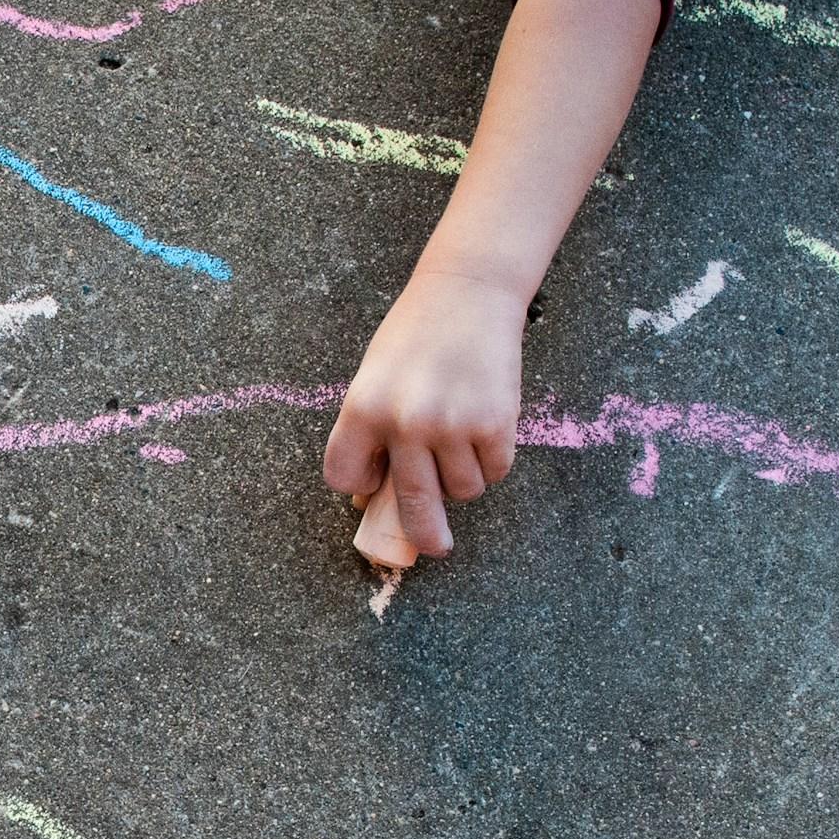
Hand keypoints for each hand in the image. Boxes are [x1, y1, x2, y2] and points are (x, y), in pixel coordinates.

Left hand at [322, 266, 525, 568]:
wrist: (468, 291)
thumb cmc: (416, 334)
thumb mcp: (375, 376)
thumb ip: (370, 431)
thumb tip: (373, 495)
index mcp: (362, 409)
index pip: (344, 476)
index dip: (359, 485)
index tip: (373, 483)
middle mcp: (405, 423)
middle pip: (411, 504)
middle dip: (424, 535)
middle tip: (435, 547)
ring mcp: (452, 426)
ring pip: (461, 491)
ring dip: (464, 480)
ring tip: (462, 443)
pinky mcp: (494, 423)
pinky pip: (494, 471)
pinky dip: (493, 463)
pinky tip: (487, 432)